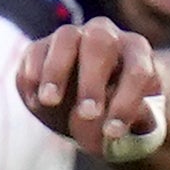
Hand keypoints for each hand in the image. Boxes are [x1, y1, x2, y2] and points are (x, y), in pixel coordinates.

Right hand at [16, 21, 162, 153]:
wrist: (87, 110)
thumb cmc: (117, 114)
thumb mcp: (135, 124)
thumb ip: (133, 121)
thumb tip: (109, 122)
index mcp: (137, 52)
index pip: (137, 71)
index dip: (126, 102)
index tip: (112, 133)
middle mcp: (107, 36)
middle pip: (101, 44)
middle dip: (92, 81)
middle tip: (87, 114)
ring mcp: (72, 37)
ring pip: (66, 38)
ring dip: (56, 71)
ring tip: (50, 101)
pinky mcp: (42, 46)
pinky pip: (35, 52)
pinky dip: (32, 76)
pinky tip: (36, 103)